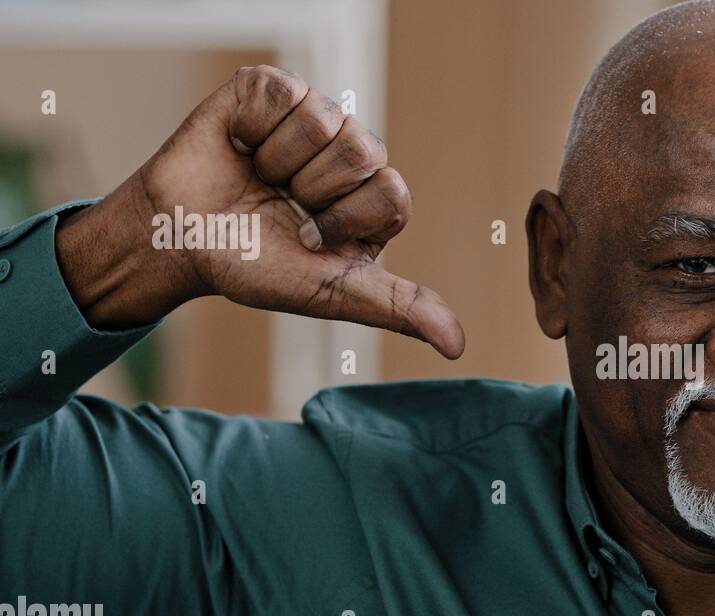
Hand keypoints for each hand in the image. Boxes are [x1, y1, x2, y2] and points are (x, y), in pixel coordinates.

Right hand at [56, 65, 463, 357]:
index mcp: (374, 200)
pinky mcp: (271, 89)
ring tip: (260, 178)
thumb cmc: (255, 266)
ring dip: (280, 163)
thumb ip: (400, 308)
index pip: (393, 192)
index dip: (346, 219)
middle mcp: (352, 156)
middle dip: (313, 192)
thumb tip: (457, 347)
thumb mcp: (333, 294)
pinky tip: (241, 146)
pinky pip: (284, 93)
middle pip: (365, 152)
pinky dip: (253, 128)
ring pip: (326, 121)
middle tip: (283, 206)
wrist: (177, 239)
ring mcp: (314, 118)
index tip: (311, 239)